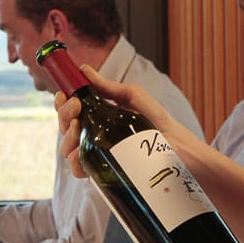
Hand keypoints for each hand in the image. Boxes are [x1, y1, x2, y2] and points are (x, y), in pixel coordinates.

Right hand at [55, 65, 200, 179]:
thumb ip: (110, 87)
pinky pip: (79, 170)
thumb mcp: (135, 98)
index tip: (66, 95)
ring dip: (66, 137)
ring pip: (68, 149)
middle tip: (76, 108)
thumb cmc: (161, 124)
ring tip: (78, 129)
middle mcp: (95, 136)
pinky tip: (80, 155)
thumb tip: (85, 69)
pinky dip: (75, 163)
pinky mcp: (105, 173)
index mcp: (100, 117)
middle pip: (66, 127)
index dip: (62, 102)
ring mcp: (99, 156)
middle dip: (64, 116)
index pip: (71, 110)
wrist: (181, 150)